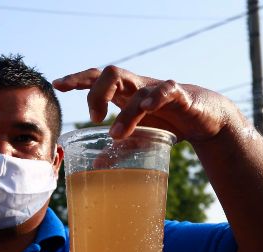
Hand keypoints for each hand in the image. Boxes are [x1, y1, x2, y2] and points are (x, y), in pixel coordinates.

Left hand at [53, 66, 240, 142]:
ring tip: (116, 134)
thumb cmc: (167, 123)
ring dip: (122, 111)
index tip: (57, 84)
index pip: (95, 78)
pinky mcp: (179, 94)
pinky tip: (147, 108)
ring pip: (134, 87)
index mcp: (123, 92)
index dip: (77, 79)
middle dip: (94, 92)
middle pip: (109, 73)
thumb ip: (117, 150)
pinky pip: (165, 90)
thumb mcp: (139, 138)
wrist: (205, 119)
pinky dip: (154, 98)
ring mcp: (157, 88)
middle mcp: (137, 85)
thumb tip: (95, 167)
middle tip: (93, 118)